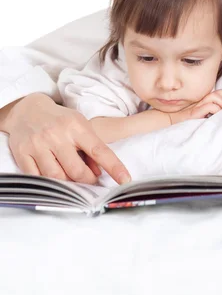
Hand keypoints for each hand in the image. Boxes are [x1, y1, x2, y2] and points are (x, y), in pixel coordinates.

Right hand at [2, 93, 130, 184]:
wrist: (28, 110)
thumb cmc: (59, 120)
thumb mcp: (79, 126)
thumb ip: (90, 148)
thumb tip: (99, 173)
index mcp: (76, 126)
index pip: (99, 150)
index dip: (114, 167)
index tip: (125, 180)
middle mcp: (57, 135)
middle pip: (77, 171)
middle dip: (87, 181)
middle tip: (90, 181)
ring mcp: (38, 144)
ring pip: (56, 178)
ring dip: (67, 185)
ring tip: (71, 180)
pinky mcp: (22, 153)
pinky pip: (37, 178)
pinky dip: (47, 184)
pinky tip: (51, 180)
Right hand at [171, 90, 221, 122]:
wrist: (172, 124)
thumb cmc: (188, 122)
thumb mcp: (203, 116)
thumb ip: (213, 112)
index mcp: (206, 100)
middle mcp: (203, 100)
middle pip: (221, 92)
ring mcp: (199, 104)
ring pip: (216, 96)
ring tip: (221, 113)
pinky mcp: (195, 111)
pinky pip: (211, 106)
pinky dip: (216, 111)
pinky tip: (213, 117)